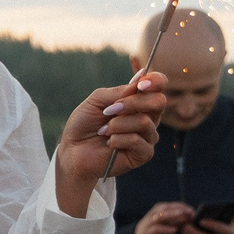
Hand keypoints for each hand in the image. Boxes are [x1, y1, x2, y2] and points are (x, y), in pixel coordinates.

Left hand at [56, 75, 166, 207]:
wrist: (74, 151)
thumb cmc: (84, 125)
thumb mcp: (96, 101)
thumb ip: (118, 92)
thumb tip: (140, 80)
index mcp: (139, 101)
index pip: (159, 85)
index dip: (155, 81)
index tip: (141, 84)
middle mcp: (148, 117)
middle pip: (158, 102)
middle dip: (132, 103)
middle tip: (110, 110)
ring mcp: (148, 136)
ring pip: (144, 122)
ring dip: (117, 125)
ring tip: (103, 131)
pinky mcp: (144, 154)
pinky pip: (136, 140)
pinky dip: (117, 140)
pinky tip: (109, 144)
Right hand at [135, 201, 193, 233]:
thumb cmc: (157, 229)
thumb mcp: (169, 223)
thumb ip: (178, 220)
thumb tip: (191, 217)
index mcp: (159, 209)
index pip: (172, 205)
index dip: (183, 206)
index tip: (193, 210)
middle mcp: (154, 213)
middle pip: (166, 208)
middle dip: (179, 210)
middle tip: (191, 213)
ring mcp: (150, 222)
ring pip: (161, 216)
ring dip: (173, 216)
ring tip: (183, 217)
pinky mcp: (147, 233)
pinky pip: (156, 229)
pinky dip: (166, 229)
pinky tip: (174, 230)